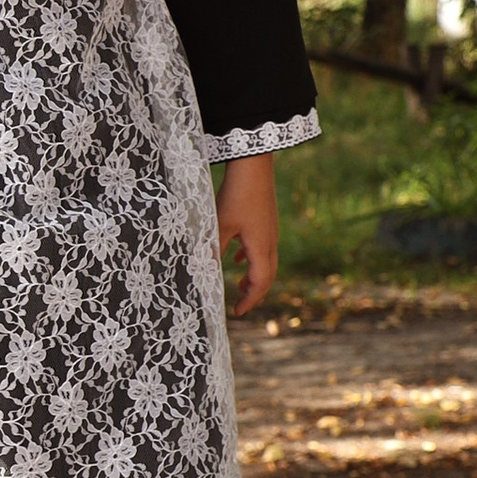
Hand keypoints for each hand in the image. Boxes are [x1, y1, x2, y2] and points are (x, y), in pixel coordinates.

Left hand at [217, 154, 279, 315]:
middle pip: (267, 275)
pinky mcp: (265, 219)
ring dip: (253, 275)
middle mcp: (270, 241)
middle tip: (240, 304)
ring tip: (240, 285)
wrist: (253, 165)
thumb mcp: (220, 224)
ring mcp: (270, 229)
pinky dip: (250, 257)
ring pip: (265, 261)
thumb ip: (214, 248)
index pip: (259, 282)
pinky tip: (237, 256)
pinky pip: (261, 246)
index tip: (237, 312)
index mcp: (261, 246)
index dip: (249, 300)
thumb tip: (205, 269)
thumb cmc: (237, 195)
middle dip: (254, 292)